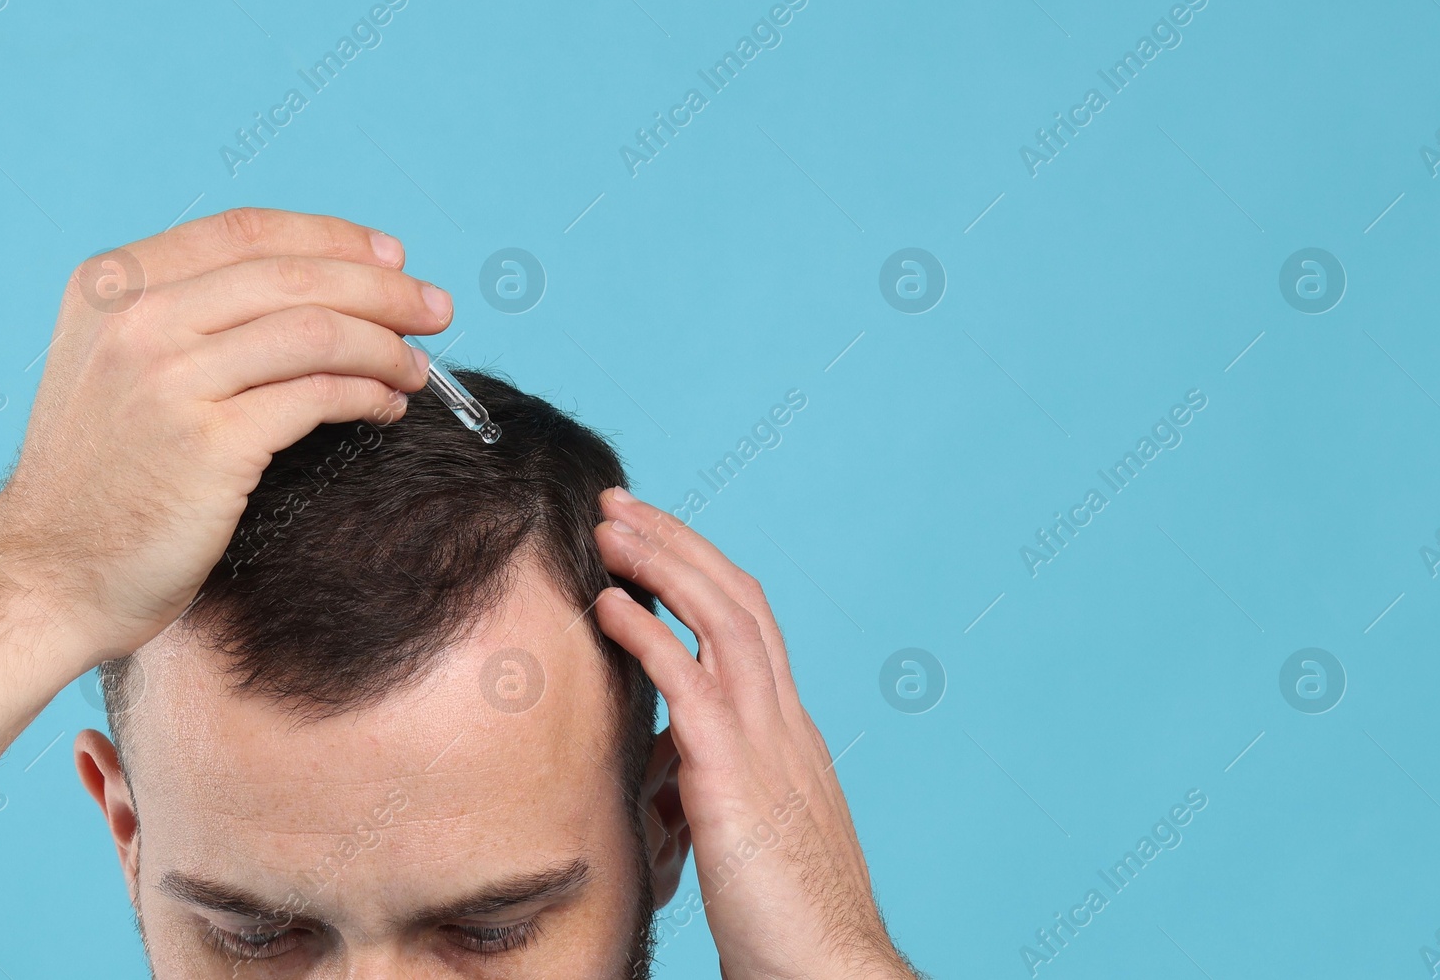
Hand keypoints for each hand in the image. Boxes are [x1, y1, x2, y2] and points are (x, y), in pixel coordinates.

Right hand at [0, 207, 448, 667]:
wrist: (53, 573)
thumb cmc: (107, 477)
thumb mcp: (121, 365)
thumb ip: (191, 316)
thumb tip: (320, 288)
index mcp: (115, 285)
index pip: (248, 232)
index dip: (334, 238)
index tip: (393, 258)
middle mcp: (136, 319)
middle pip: (294, 276)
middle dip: (383, 289)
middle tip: (435, 310)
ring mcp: (168, 379)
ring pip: (316, 331)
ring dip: (386, 345)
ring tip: (417, 369)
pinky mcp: (208, 443)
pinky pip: (317, 396)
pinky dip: (368, 394)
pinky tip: (386, 406)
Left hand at [593, 489, 918, 979]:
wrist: (829, 970)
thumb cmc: (784, 921)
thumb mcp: (746, 833)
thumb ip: (713, 785)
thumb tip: (668, 765)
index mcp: (789, 734)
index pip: (749, 627)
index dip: (700, 576)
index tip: (651, 543)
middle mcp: (786, 722)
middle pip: (738, 600)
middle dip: (679, 544)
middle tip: (622, 505)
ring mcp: (769, 743)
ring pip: (723, 620)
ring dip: (664, 564)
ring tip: (610, 528)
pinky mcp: (738, 777)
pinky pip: (690, 684)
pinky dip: (649, 635)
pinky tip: (610, 606)